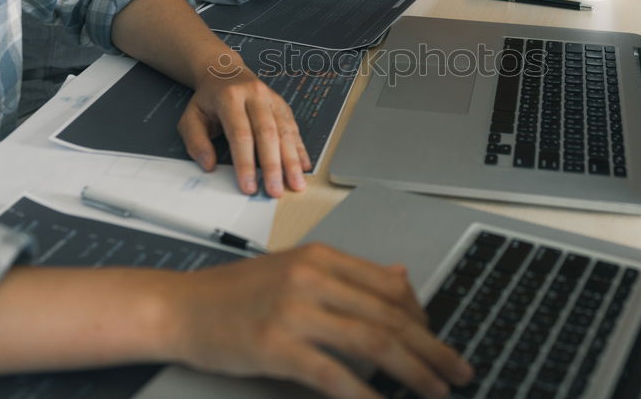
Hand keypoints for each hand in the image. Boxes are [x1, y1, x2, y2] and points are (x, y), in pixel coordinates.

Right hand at [161, 244, 472, 397]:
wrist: (180, 308)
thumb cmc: (235, 293)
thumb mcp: (295, 268)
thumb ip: (349, 274)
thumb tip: (400, 276)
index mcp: (322, 257)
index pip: (391, 285)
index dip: (424, 317)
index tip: (439, 341)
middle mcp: (313, 277)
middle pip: (390, 315)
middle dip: (433, 348)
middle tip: (460, 371)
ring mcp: (295, 311)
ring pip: (373, 342)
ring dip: (414, 371)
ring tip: (438, 392)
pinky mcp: (278, 346)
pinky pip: (336, 375)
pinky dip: (367, 396)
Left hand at [176, 61, 310, 197]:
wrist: (225, 72)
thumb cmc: (209, 99)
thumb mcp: (191, 117)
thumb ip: (196, 142)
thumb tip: (208, 165)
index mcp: (230, 97)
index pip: (240, 134)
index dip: (245, 163)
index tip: (248, 186)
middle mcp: (255, 96)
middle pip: (267, 133)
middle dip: (272, 166)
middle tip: (275, 191)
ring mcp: (272, 99)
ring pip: (285, 131)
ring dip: (292, 161)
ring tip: (296, 184)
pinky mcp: (283, 105)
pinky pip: (294, 128)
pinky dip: (300, 149)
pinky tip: (304, 166)